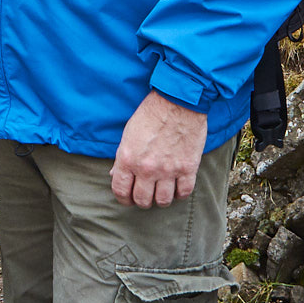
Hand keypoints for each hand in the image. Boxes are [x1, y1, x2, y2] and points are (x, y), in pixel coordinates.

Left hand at [111, 91, 207, 208]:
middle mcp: (146, 168)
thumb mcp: (129, 134)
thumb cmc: (151, 113)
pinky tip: (177, 187)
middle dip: (142, 200)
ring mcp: (168, 170)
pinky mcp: (187, 168)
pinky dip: (180, 194)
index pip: (120, 191)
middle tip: (146, 194)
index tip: (128, 198)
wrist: (177, 101)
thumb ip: (122, 158)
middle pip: (142, 200)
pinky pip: (184, 193)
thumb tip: (116, 175)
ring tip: (162, 192)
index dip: (123, 199)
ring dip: (161, 199)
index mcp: (128, 159)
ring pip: (163, 201)